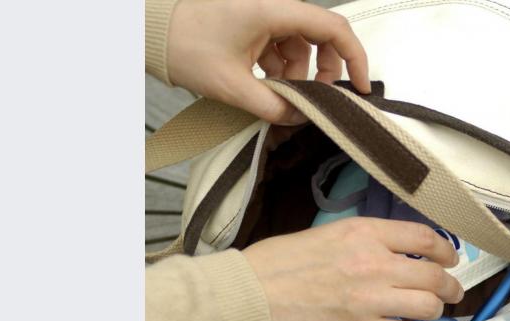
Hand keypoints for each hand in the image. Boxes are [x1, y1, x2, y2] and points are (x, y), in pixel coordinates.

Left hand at [167, 0, 370, 123]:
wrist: (149, 31)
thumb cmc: (186, 46)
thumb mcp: (232, 85)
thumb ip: (272, 107)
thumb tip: (300, 119)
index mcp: (274, 10)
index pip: (333, 29)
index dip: (355, 58)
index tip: (360, 86)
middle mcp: (275, 7)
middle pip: (321, 37)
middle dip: (324, 71)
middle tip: (316, 99)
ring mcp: (264, 14)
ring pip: (301, 45)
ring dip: (298, 73)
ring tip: (278, 95)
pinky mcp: (253, 23)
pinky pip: (282, 46)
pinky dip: (280, 68)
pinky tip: (265, 85)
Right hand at [242, 218, 464, 320]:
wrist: (252, 293)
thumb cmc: (279, 262)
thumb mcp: (327, 233)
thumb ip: (365, 240)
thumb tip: (394, 251)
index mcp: (364, 233)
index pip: (424, 237)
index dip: (445, 250)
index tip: (449, 258)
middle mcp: (374, 263)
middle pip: (435, 275)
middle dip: (450, 286)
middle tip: (451, 291)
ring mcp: (370, 299)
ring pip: (428, 306)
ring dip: (434, 310)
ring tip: (429, 311)